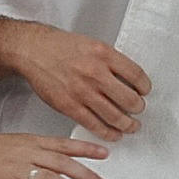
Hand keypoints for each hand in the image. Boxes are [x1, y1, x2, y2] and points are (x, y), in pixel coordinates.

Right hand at [0, 129, 109, 178]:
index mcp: (28, 141)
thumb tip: (55, 159)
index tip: (105, 153)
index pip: (63, 144)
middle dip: (87, 175)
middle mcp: (25, 153)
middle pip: (62, 163)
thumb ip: (34, 150)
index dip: (86, 149)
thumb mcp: (12, 142)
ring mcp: (13, 170)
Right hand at [11, 24, 148, 141]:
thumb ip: (110, 60)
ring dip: (128, 124)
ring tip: (131, 126)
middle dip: (138, 108)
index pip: (136, 75)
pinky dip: (108, 133)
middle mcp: (95, 73)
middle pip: (129, 99)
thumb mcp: (91, 44)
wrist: (33, 51)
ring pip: (115, 116)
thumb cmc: (60, 46)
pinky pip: (95, 125)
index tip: (145, 91)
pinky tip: (113, 134)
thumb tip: (129, 78)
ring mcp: (82, 92)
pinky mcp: (70, 106)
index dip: (145, 86)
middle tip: (138, 109)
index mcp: (104, 54)